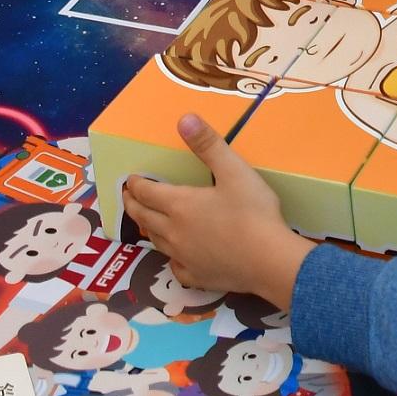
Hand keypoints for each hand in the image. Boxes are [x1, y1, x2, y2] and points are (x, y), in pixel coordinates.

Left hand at [122, 115, 313, 305]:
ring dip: (147, 228)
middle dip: (133, 204)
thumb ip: (208, 145)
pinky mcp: (196, 276)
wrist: (269, 260)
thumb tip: (184, 119)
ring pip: (156, 241)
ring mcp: (184, 257)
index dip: (136, 184)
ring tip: (145, 222)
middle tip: (127, 197)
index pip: (148, 192)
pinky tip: (176, 257)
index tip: (130, 179)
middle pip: (144, 217)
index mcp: (180, 205)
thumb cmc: (252, 212)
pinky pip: (175, 267)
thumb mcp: (234, 171)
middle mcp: (174, 232)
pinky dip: (170, 258)